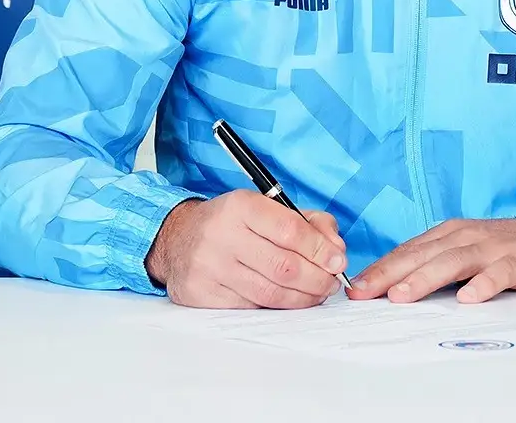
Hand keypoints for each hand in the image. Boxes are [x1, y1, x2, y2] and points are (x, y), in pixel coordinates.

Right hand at [143, 190, 347, 308]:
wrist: (177, 238)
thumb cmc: (231, 224)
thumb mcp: (267, 208)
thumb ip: (308, 223)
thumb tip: (335, 249)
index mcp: (240, 206)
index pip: (290, 230)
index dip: (320, 249)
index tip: (337, 261)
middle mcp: (221, 235)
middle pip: (284, 267)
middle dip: (317, 279)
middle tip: (331, 283)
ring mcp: (208, 267)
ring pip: (269, 293)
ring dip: (302, 298)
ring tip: (316, 294)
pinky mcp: (200, 294)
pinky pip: (250, 309)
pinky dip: (275, 308)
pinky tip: (287, 302)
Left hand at [348, 208, 515, 303]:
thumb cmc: (504, 249)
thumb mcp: (464, 252)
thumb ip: (434, 265)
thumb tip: (392, 287)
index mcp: (449, 235)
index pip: (408, 252)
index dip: (380, 269)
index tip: (354, 288)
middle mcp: (466, 237)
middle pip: (423, 255)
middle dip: (391, 273)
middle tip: (365, 292)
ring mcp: (492, 248)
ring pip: (454, 262)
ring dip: (426, 277)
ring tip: (402, 295)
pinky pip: (499, 273)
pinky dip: (483, 284)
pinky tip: (469, 298)